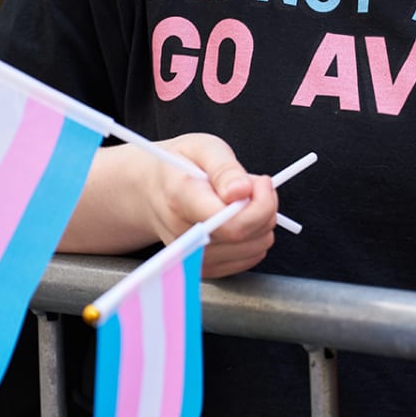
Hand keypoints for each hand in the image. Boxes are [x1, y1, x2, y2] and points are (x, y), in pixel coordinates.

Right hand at [60, 133, 277, 278]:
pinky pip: (250, 257)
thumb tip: (243, 191)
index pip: (232, 222)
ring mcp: (194, 256)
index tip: (260, 182)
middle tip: (253, 185)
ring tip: (240, 200)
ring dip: (260, 221)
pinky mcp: (205, 268)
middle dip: (264, 208)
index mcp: (181, 200)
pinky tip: (238, 217)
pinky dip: (254, 236)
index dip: (260, 202)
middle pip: (247, 236)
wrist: (151, 191)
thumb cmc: (178, 167)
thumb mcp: (202, 148)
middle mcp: (185, 235)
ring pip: (255, 248)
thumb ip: (225, 168)